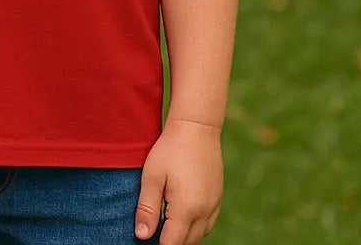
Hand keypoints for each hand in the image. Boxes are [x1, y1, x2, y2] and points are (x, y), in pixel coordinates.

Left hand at [134, 117, 222, 244]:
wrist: (197, 127)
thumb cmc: (170, 148)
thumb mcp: (152, 176)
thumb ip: (147, 208)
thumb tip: (142, 236)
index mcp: (186, 209)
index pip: (171, 243)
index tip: (146, 237)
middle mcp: (204, 211)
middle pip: (187, 243)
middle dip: (171, 242)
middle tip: (153, 232)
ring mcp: (214, 205)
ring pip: (199, 235)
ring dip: (184, 237)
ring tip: (166, 227)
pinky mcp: (218, 197)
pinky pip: (208, 224)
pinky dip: (196, 228)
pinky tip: (183, 219)